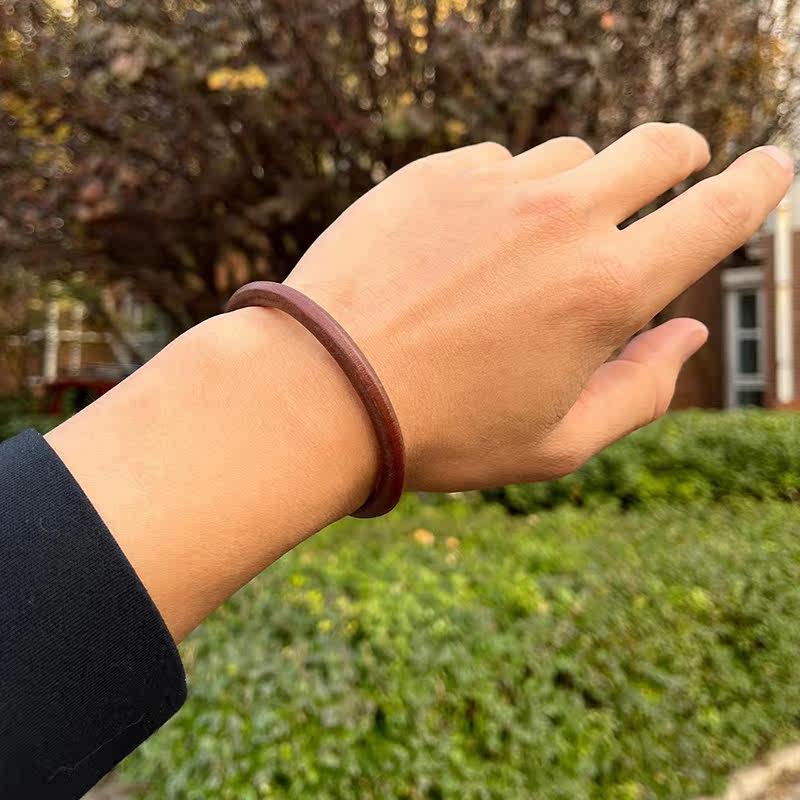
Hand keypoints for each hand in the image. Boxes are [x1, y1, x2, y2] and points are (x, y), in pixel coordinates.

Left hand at [287, 124, 791, 490]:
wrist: (321, 390)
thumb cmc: (443, 431)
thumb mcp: (557, 443)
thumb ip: (643, 389)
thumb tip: (688, 332)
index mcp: (609, 290)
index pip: (717, 213)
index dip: (756, 185)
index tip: (770, 166)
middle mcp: (563, 219)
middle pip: (657, 147)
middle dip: (681, 154)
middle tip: (678, 166)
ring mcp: (495, 186)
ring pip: (571, 156)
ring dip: (578, 186)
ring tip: (540, 240)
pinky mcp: (433, 173)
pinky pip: (494, 164)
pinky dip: (500, 193)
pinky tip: (464, 244)